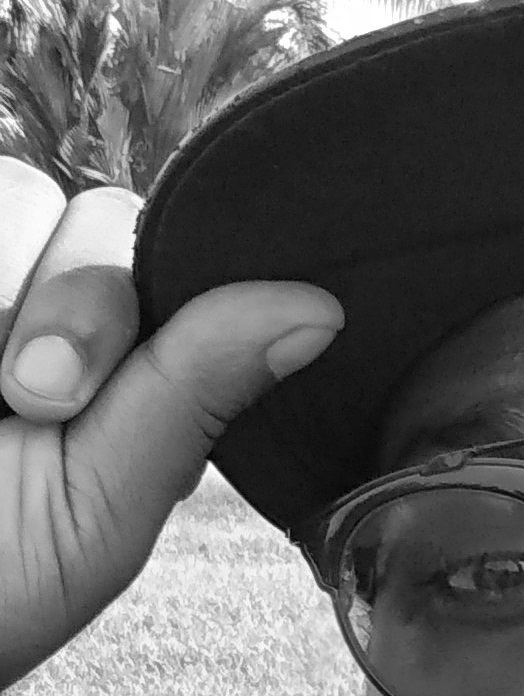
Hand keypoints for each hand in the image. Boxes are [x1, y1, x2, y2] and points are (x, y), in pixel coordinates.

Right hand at [0, 158, 342, 688]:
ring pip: (14, 186)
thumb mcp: (94, 509)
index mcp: (111, 371)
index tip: (78, 399)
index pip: (163, 267)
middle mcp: (34, 308)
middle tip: (24, 402)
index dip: (133, 312)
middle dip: (70, 306)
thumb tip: (321, 308)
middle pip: (90, 212)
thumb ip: (192, 398)